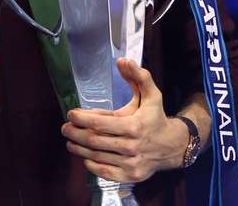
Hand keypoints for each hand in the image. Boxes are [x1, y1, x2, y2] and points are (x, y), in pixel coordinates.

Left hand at [60, 58, 188, 183]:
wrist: (173, 146)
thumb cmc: (156, 117)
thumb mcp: (152, 94)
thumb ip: (139, 76)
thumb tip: (123, 60)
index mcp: (134, 125)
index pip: (100, 123)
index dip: (81, 119)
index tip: (71, 114)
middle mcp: (132, 146)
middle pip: (94, 141)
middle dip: (75, 134)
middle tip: (65, 128)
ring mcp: (131, 163)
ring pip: (96, 157)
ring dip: (78, 149)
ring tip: (70, 141)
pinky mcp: (130, 176)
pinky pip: (104, 172)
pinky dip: (90, 165)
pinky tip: (84, 156)